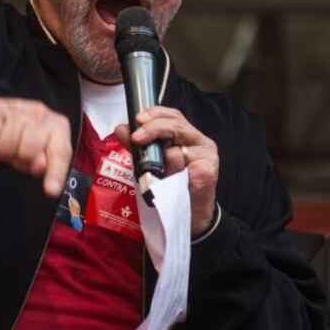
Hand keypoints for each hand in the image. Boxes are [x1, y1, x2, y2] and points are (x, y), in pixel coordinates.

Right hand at [0, 97, 71, 197]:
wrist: (7, 120)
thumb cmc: (31, 141)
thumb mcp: (44, 156)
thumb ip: (48, 165)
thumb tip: (41, 166)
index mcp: (59, 127)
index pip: (59, 152)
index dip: (55, 172)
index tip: (51, 190)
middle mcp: (42, 114)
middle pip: (29, 150)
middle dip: (22, 160)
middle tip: (20, 158)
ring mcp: (19, 108)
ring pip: (8, 144)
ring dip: (6, 153)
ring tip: (10, 149)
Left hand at [116, 106, 219, 235]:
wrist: (192, 217)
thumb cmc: (174, 189)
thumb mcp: (153, 164)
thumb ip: (139, 146)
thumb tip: (122, 129)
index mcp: (188, 136)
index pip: (173, 115)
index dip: (155, 113)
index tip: (138, 119)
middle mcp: (201, 142)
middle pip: (177, 125)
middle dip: (153, 128)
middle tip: (137, 138)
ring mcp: (207, 156)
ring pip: (177, 150)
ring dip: (162, 163)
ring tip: (160, 176)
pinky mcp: (208, 172)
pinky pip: (184, 169)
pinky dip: (174, 176)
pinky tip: (173, 183)